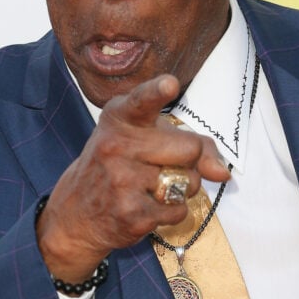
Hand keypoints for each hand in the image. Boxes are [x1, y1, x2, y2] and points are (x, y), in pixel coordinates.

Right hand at [36, 74, 230, 281]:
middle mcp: (117, 146)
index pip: (141, 101)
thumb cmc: (119, 165)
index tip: (169, 84)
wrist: (76, 212)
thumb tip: (222, 174)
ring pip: (188, 183)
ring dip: (182, 189)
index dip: (157, 92)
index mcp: (120, 119)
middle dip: (190, 160)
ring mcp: (122, 181)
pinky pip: (178, 210)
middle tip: (166, 165)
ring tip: (153, 187)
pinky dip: (172, 211)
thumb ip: (190, 143)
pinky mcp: (131, 214)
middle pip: (189, 149)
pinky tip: (147, 207)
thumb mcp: (144, 139)